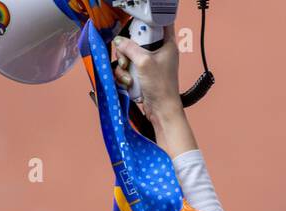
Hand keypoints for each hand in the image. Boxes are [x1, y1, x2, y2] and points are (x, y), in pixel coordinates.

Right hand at [112, 35, 197, 155]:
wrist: (161, 111)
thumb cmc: (161, 87)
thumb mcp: (144, 62)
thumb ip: (130, 48)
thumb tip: (119, 41)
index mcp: (167, 44)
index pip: (159, 24)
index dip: (146, 24)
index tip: (136, 32)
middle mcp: (159, 52)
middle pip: (136, 39)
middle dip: (127, 51)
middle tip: (127, 60)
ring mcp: (149, 64)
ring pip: (129, 55)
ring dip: (124, 66)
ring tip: (129, 76)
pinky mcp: (142, 74)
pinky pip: (127, 68)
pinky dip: (125, 75)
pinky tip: (128, 83)